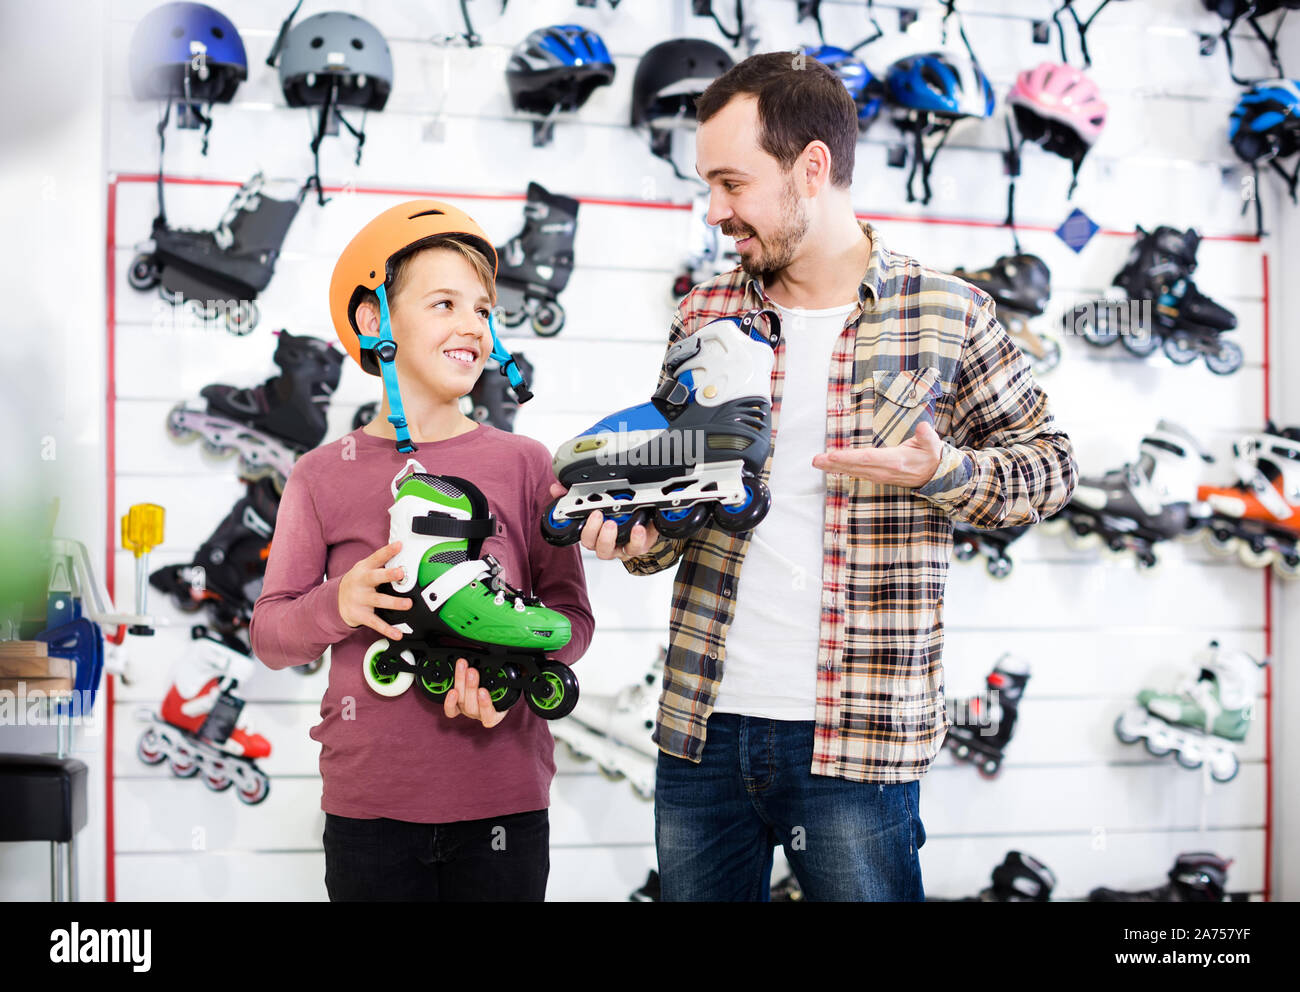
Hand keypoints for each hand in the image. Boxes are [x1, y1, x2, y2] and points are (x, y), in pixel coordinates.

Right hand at [338, 541, 412, 639]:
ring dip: (394, 603)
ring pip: (378, 601)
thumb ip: (380, 562)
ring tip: (407, 604)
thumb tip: (401, 549)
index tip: (399, 546)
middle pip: (374, 578)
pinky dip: (387, 629)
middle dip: (388, 575)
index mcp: (364, 570)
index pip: (376, 558)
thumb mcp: (364, 568)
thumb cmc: (357, 582)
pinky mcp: (360, 615)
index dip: (387, 551)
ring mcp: (360, 600)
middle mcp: (361, 583)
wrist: (335, 601)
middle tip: (401, 573)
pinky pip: (375, 623)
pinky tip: (397, 633)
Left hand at [443, 658, 507, 727]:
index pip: (489, 716)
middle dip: (471, 687)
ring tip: (462, 668)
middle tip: (471, 672)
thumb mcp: (505, 687)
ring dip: (460, 683)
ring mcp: (467, 711)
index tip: (483, 690)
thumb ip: (503, 681)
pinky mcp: (457, 708)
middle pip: (472, 706)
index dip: (485, 704)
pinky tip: (451, 690)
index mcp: (494, 715)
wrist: (493, 691)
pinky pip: (450, 710)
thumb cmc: (500, 690)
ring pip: (461, 701)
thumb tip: (509, 667)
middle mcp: (479, 715)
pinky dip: (449, 701)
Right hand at [548, 482, 661, 560]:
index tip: (571, 510)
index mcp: (593, 532)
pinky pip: (635, 547)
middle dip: (591, 530)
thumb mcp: (600, 503)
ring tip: (612, 523)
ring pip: (608, 550)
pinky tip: (638, 528)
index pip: (578, 531)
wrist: (646, 526)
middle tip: (596, 515)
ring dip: (608, 537)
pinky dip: (636, 538)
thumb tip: (556, 488)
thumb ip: (576, 494)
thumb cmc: (621, 516)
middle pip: (590, 543)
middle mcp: (603, 542)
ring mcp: (618, 546)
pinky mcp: (636, 546)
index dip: (572, 523)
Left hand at [812, 421, 944, 488]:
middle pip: (855, 466)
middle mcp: (884, 471)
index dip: (849, 457)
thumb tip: (923, 427)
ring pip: (853, 471)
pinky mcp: (877, 477)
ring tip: (818, 462)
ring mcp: (880, 476)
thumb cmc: (931, 456)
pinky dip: (843, 470)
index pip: (868, 458)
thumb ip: (927, 436)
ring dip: (834, 467)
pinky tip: (832, 466)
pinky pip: (857, 473)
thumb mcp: (932, 444)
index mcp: (895, 461)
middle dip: (834, 463)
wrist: (935, 476)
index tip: (833, 455)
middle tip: (816, 460)